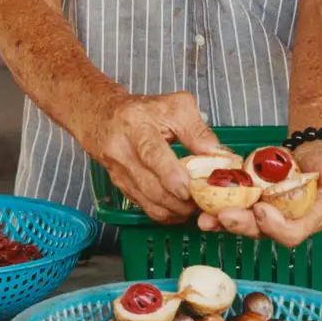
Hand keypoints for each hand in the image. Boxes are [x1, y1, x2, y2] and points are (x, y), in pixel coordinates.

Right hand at [85, 90, 224, 224]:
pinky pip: (144, 207)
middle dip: (177, 200)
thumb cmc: (143, 111)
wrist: (104, 118)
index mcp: (137, 126)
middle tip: (202, 203)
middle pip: (149, 184)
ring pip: (147, 201)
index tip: (188, 189)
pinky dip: (165, 213)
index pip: (151, 153)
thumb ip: (197, 130)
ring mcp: (119, 172)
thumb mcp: (174, 107)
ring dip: (173, 210)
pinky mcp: (121, 187)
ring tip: (195, 207)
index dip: (170, 174)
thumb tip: (218, 155)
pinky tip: (180, 209)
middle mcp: (123, 151)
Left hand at [196, 139, 321, 248]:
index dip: (276, 226)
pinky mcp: (252, 199)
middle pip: (261, 230)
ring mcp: (266, 210)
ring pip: (243, 222)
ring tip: (205, 217)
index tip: (263, 209)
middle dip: (241, 224)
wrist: (319, 152)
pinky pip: (234, 205)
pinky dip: (217, 205)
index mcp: (310, 218)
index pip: (293, 232)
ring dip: (222, 220)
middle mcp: (285, 220)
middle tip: (224, 215)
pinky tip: (202, 203)